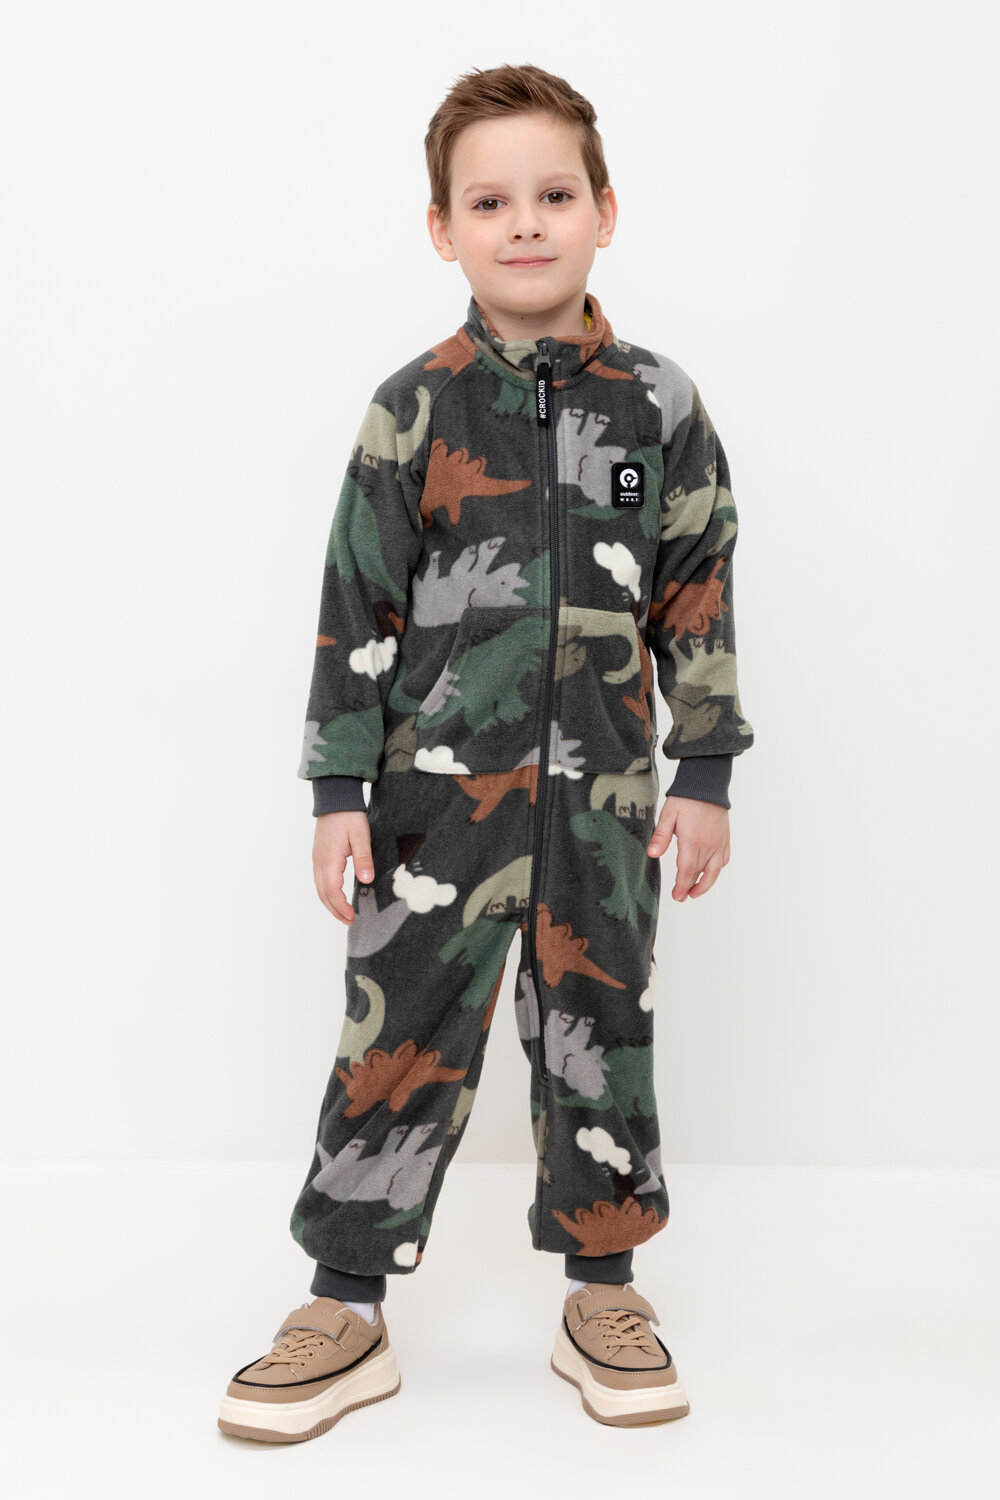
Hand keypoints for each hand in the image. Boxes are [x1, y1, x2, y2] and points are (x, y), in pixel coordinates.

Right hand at [312, 810, 374, 925]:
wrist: (335, 799)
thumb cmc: (349, 815)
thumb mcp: (361, 835)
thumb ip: (363, 858)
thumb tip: (366, 880)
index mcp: (329, 858)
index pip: (331, 890)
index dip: (340, 906)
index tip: (351, 917)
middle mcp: (319, 861)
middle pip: (323, 893)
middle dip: (335, 910)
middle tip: (349, 921)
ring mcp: (317, 859)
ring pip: (319, 888)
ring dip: (330, 904)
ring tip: (343, 914)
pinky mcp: (319, 856)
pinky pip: (320, 881)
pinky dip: (327, 893)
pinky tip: (337, 897)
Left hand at [646, 795, 730, 901]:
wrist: (707, 783)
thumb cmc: (686, 798)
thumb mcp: (668, 815)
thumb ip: (661, 836)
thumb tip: (652, 854)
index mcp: (692, 840)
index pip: (687, 871)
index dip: (681, 886)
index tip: (676, 896)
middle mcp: (709, 844)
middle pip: (700, 874)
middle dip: (690, 889)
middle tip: (681, 898)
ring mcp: (719, 842)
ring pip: (715, 871)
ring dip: (705, 884)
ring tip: (695, 892)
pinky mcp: (725, 838)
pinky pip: (724, 860)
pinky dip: (717, 870)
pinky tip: (710, 873)